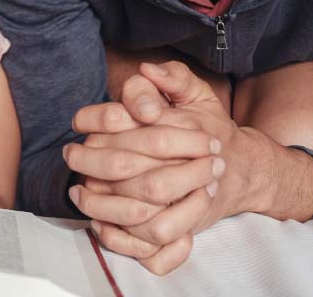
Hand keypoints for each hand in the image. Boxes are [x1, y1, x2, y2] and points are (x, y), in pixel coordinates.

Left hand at [65, 64, 228, 273]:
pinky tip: (100, 222)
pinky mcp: (187, 231)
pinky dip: (124, 238)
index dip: (102, 124)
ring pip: (140, 213)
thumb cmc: (210, 129)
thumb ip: (174, 78)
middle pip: (133, 173)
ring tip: (78, 191)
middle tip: (69, 155)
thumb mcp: (198, 95)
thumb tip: (148, 70)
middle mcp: (189, 170)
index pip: (142, 131)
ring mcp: (189, 205)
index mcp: (190, 133)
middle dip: (92, 164)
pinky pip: (154, 243)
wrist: (242, 171)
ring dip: (103, 204)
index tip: (77, 123)